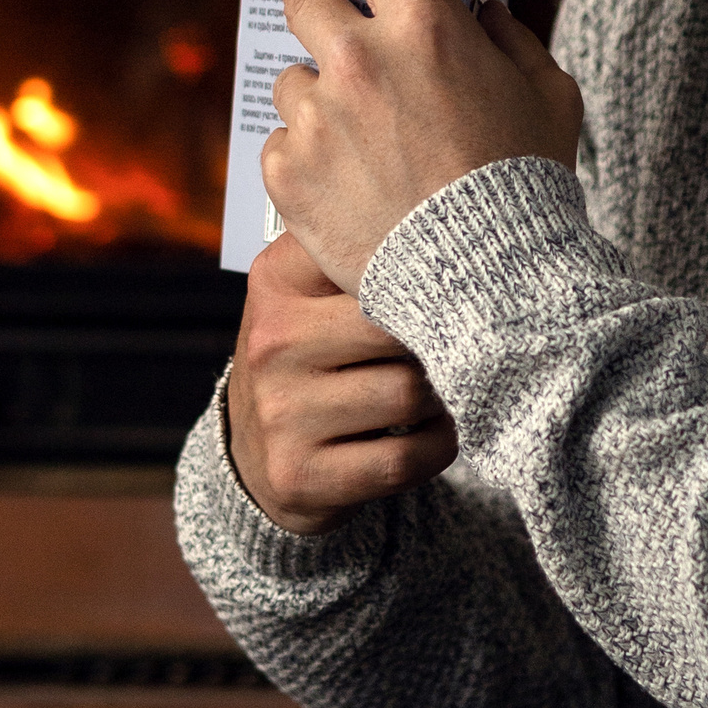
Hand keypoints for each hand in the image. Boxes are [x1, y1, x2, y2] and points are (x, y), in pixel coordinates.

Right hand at [226, 232, 455, 533]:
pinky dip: (433, 447)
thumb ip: (360, 252)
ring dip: (440, 399)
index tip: (449, 287)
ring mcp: (280, 415)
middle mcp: (269, 344)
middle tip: (445, 348)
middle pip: (399, 330)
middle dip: (434, 342)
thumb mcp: (311, 289)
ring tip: (434, 392)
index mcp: (276, 282)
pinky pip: (402, 460)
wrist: (256, 450)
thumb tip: (452, 232)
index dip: (424, 278)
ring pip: (408, 395)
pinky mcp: (300, 476)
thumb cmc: (309, 354)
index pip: (373, 261)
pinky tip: (426, 435)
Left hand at [263, 0, 584, 290]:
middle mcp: (358, 60)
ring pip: (292, 77)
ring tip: (361, 136)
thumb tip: (478, 12)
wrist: (490, 283)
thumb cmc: (527, 183)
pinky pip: (282, 143)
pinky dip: (306, 156)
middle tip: (331, 14)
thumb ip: (509, 37)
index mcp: (424, 25)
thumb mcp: (547, 92)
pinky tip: (346, 183)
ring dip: (317, 92)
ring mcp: (317, 117)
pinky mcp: (288, 173)